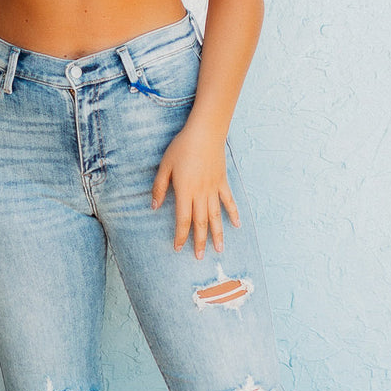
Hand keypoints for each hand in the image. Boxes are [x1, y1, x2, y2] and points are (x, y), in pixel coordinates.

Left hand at [150, 122, 240, 258]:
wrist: (205, 132)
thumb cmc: (182, 147)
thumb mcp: (164, 166)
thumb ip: (159, 187)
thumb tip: (154, 206)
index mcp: (185, 191)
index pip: (182, 219)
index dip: (180, 235)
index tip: (177, 247)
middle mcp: (201, 193)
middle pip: (201, 223)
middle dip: (199, 241)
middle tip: (199, 258)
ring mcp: (214, 189)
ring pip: (216, 216)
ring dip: (217, 234)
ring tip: (219, 250)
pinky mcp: (223, 181)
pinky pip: (229, 201)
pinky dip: (233, 213)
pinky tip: (237, 226)